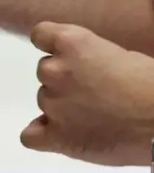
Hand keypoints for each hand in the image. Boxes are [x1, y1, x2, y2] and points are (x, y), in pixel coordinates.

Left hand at [20, 22, 153, 165]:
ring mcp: (52, 105)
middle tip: (96, 93)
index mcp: (72, 44)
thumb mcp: (122, 55)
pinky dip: (43, 135)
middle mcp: (54, 71)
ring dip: (63, 107)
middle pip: (46, 72)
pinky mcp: (58, 137)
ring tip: (97, 118)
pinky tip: (61, 135)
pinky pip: (30, 137)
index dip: (52, 45)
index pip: (41, 35)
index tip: (66, 56)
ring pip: (45, 101)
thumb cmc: (153, 86)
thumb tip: (80, 70)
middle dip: (66, 80)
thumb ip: (90, 59)